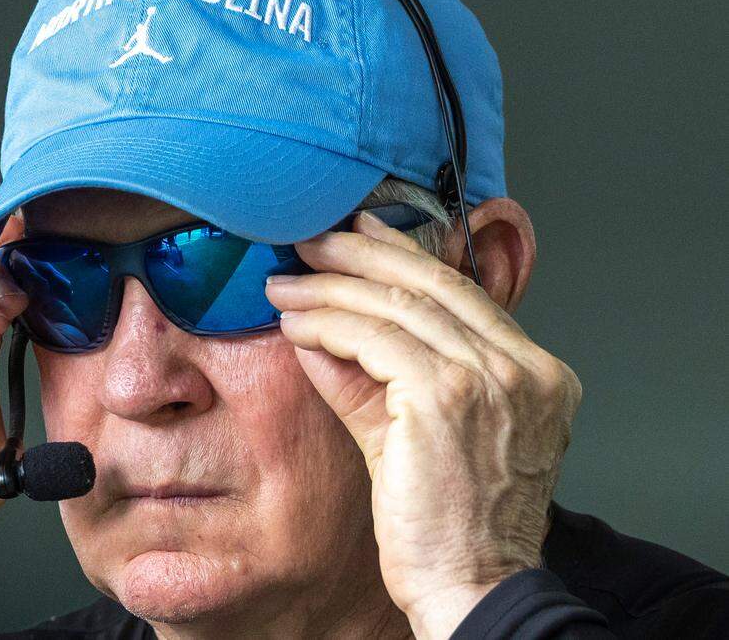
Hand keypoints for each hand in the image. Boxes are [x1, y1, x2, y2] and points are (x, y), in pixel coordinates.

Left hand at [264, 211, 579, 638]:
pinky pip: (372, 341)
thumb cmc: (453, 526)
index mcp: (535, 372)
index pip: (462, 292)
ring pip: (397, 305)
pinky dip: (328, 324)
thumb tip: (323, 331)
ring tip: (287, 283)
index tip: (361, 234)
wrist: (473, 587)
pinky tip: (296, 322)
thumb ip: (376, 380)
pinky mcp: (446, 397)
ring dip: (331, 288)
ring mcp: (491, 379)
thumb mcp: (419, 435)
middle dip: (362, 254)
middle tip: (313, 240)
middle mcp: (523, 368)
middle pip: (431, 283)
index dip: (404, 255)